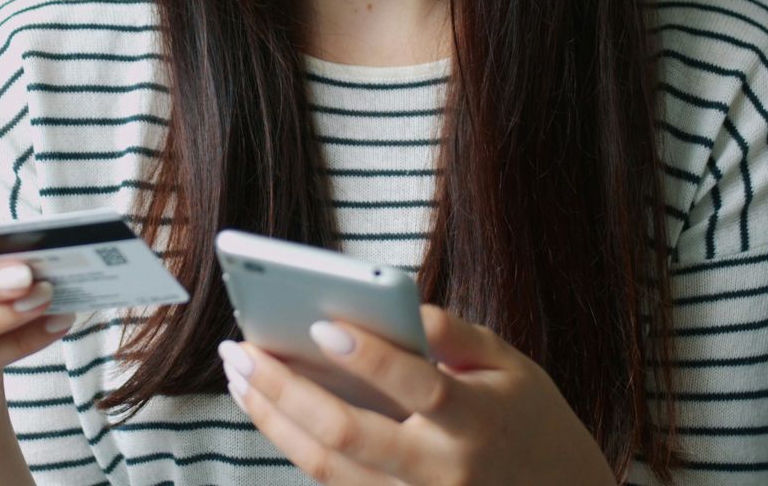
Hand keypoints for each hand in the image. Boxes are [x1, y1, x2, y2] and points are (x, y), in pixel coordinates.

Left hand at [216, 303, 616, 485]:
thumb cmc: (529, 418)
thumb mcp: (512, 364)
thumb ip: (456, 332)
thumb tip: (398, 300)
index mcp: (477, 422)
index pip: (420, 386)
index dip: (371, 358)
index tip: (321, 324)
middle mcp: (441, 471)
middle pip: (350, 435)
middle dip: (286, 390)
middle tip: (241, 350)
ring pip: (327, 467)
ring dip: (273, 419)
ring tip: (237, 374)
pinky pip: (332, 480)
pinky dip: (292, 441)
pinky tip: (266, 405)